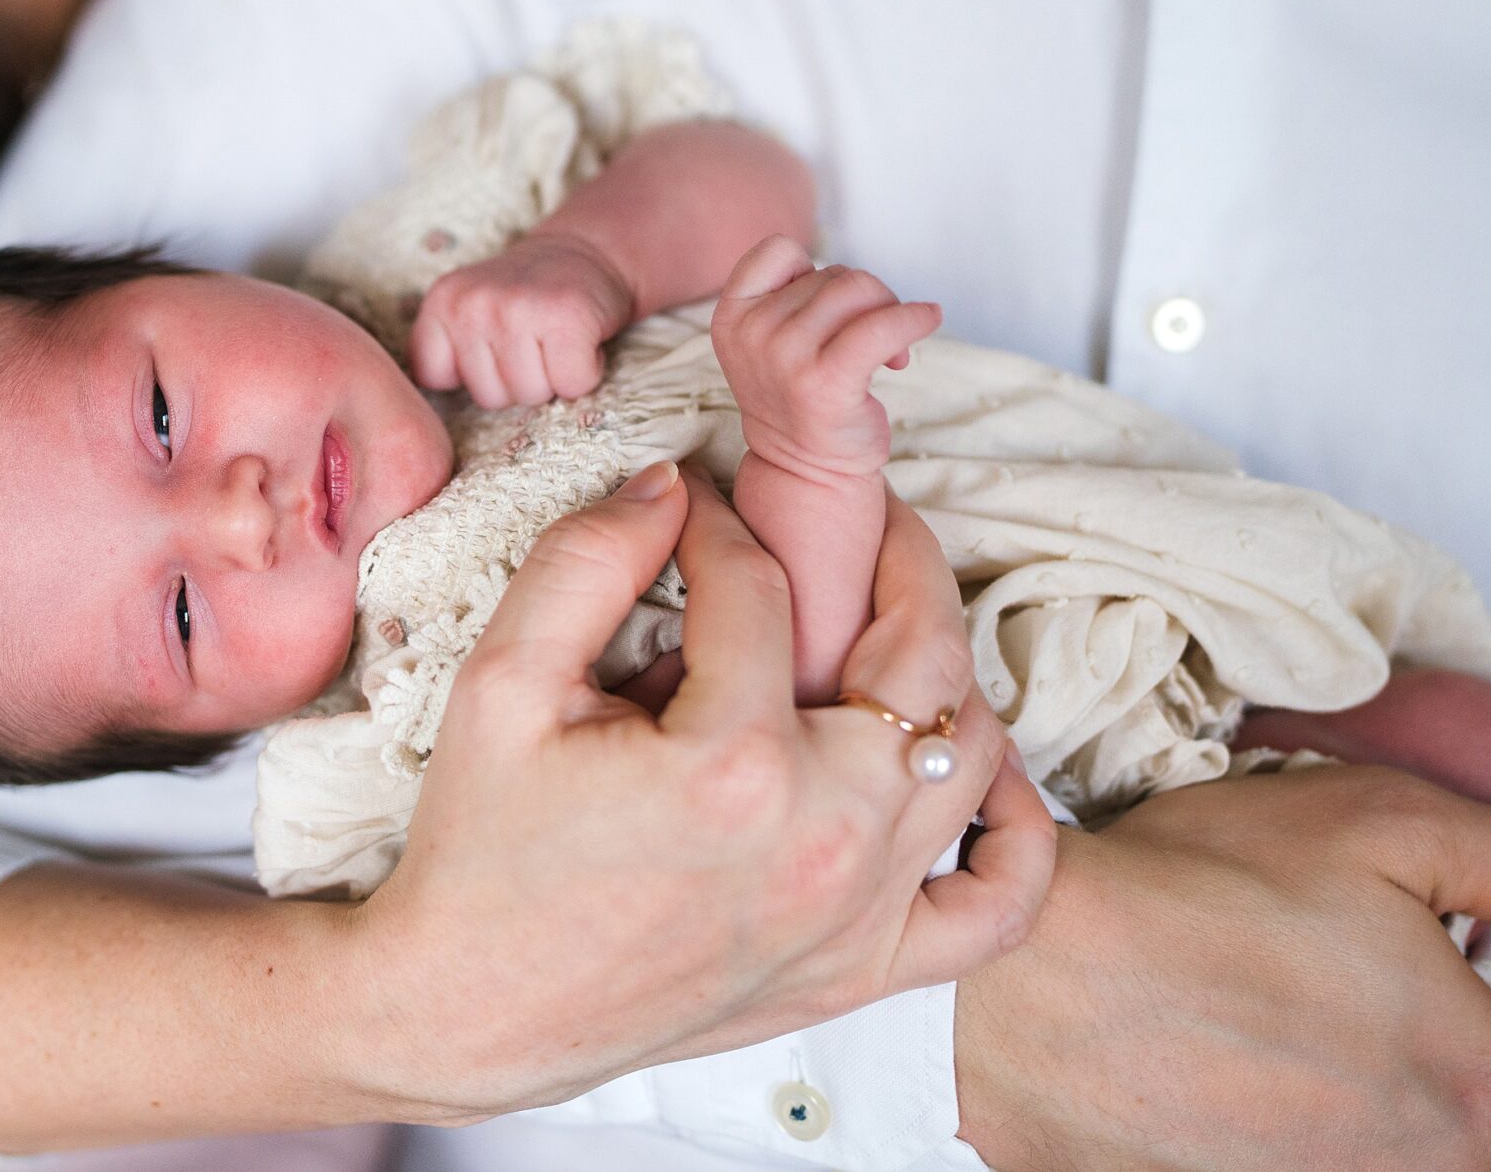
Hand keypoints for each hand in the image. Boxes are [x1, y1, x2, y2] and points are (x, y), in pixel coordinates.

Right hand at [354, 466, 1055, 1116]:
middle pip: (919, 650)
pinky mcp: (862, 968)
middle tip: (852, 519)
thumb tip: (667, 483)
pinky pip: (1001, 903)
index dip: (720, 523)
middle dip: (889, 555)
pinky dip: (1018, 832)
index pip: (762, 587)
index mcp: (731, 761)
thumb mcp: (500, 683)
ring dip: (942, 673)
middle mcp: (822, 837)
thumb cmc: (479, 849)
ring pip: (971, 752)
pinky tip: (977, 775)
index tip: (693, 507)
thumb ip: (585, 562)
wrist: (472, 1008)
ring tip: (885, 630)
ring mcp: (856, 912)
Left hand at [411, 231, 635, 405]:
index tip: (494, 346)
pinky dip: (585, 373)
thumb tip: (430, 405)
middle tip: (533, 340)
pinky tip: (579, 342)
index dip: (472, 374)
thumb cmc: (526, 299)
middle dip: (516, 380)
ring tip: (554, 340)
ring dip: (552, 378)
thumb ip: (443, 346)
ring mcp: (518, 309)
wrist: (585, 255)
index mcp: (442, 301)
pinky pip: (572, 385)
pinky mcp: (567, 319)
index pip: (435, 379)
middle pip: (489, 398)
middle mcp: (474, 303)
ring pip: (530, 395)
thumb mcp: (466, 310)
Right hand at [713, 236, 941, 481]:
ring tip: (891, 350)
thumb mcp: (771, 341)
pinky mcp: (825, 382)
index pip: (777, 250)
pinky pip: (882, 326)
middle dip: (867, 299)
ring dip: (889, 311)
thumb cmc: (800, 397)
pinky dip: (915, 318)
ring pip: (858, 290)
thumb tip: (861, 283)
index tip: (828, 308)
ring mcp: (784, 357)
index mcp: (731, 317)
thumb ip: (793, 300)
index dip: (813, 269)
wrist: (806, 470)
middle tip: (875, 339)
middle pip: (833, 274)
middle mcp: (752, 333)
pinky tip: (928, 320)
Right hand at [956, 767, 1490, 1170]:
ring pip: (1357, 1127)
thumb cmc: (1196, 897)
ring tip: (1220, 1005)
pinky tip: (1189, 1058)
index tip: (1336, 918)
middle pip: (1432, 1087)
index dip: (1419, 953)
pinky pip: (1278, 1152)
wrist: (1027, 989)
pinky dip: (1245, 1112)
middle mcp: (1437, 1169)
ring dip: (1305, 1074)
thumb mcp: (1384, 824)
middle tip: (1273, 958)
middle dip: (1368, 1025)